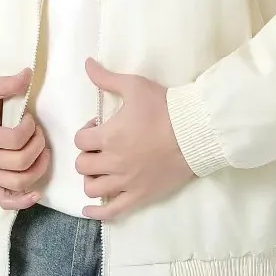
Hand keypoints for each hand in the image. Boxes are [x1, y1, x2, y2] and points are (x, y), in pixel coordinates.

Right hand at [0, 68, 50, 210]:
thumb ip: (7, 82)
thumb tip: (28, 75)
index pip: (15, 140)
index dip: (30, 129)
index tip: (29, 119)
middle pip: (21, 162)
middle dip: (38, 145)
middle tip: (38, 133)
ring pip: (19, 182)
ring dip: (39, 167)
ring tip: (42, 151)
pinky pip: (6, 201)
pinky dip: (24, 200)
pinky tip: (37, 191)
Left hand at [75, 57, 196, 220]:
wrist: (196, 132)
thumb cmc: (164, 107)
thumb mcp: (134, 86)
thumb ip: (107, 78)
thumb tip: (87, 63)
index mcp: (109, 136)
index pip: (80, 140)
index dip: (86, 132)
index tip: (98, 127)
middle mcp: (113, 161)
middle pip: (83, 165)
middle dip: (88, 154)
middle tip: (101, 147)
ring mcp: (126, 182)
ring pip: (92, 188)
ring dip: (92, 178)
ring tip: (101, 169)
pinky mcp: (140, 196)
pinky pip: (111, 211)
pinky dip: (97, 212)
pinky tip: (90, 208)